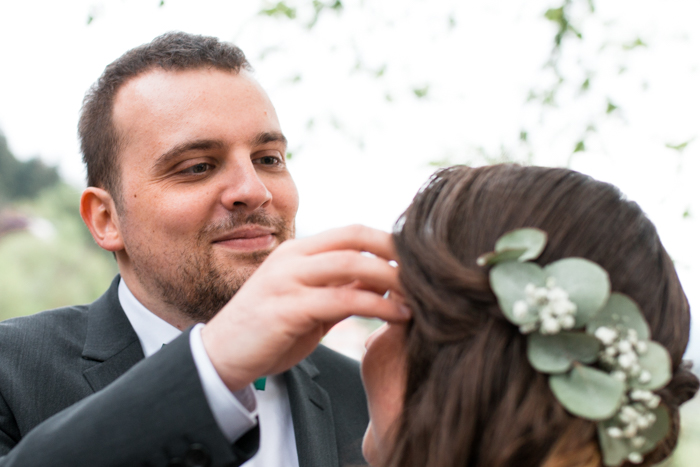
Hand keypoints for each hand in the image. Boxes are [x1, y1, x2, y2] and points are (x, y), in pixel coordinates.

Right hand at [201, 224, 410, 390]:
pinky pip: (342, 300)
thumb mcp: (310, 302)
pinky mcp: (287, 309)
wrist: (223, 355)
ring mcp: (287, 281)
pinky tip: (398, 316)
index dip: (386, 240)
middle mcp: (293, 258)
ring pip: (351, 265)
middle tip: (426, 272)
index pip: (351, 232)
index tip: (415, 259)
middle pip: (354, 239)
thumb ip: (341, 287)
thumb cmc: (270, 329)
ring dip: (391, 279)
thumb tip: (380, 279)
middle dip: (395, 252)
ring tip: (419, 296)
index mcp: (298, 251)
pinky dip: (376, 306)